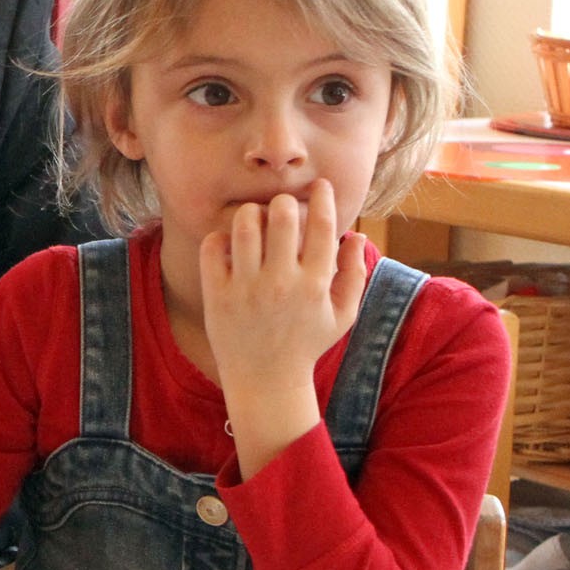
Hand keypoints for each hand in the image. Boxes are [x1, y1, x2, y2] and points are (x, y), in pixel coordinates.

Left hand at [200, 177, 366, 475]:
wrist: (265, 382)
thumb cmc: (306, 345)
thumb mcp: (342, 316)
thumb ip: (354, 275)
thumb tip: (358, 235)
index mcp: (315, 285)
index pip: (322, 226)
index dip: (323, 198)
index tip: (319, 186)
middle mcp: (281, 283)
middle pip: (282, 216)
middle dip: (283, 202)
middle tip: (282, 207)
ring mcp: (246, 289)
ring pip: (244, 225)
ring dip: (250, 214)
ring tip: (254, 221)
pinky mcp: (217, 295)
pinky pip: (212, 248)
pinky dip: (219, 237)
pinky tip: (228, 244)